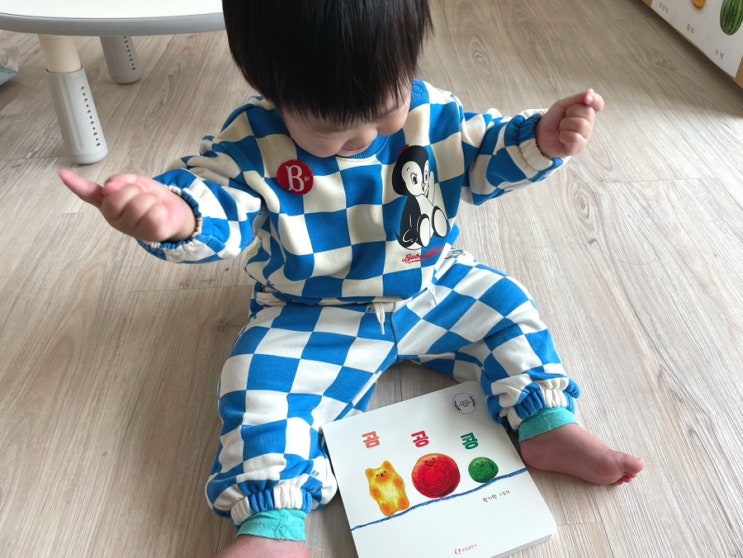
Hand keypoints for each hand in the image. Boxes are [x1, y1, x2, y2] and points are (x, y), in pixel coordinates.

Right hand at [59, 169, 195, 242]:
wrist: (173, 211)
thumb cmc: (148, 196)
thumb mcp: (135, 182)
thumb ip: (121, 181)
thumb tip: (109, 188)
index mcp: (107, 202)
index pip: (89, 193)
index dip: (75, 184)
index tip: (62, 173)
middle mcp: (115, 217)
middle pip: (118, 197)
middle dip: (133, 190)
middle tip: (141, 194)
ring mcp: (131, 228)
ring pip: (139, 204)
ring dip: (150, 198)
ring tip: (152, 204)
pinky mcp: (150, 234)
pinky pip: (154, 213)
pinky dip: (160, 208)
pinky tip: (160, 213)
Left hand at [535, 89, 604, 158]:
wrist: (541, 135)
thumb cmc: (554, 120)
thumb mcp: (563, 105)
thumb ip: (578, 98)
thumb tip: (591, 92)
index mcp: (586, 111)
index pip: (598, 103)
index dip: (595, 100)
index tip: (587, 100)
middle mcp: (589, 124)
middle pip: (588, 112)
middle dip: (570, 112)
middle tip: (563, 119)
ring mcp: (585, 136)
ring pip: (581, 125)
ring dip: (565, 125)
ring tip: (561, 128)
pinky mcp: (578, 147)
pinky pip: (574, 137)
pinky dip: (564, 136)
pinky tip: (561, 137)